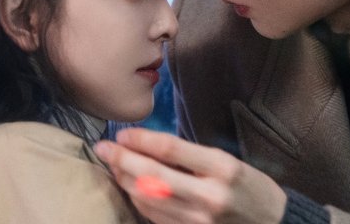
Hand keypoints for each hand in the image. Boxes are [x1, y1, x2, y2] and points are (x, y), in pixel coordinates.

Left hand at [94, 128, 286, 223]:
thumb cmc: (247, 187)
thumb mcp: (226, 161)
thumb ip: (188, 155)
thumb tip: (144, 144)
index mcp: (222, 168)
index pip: (170, 148)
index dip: (140, 139)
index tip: (122, 133)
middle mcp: (210, 195)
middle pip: (152, 176)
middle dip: (122, 160)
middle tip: (102, 147)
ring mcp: (200, 221)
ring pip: (148, 199)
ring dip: (124, 180)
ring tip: (114, 165)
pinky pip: (155, 217)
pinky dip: (138, 200)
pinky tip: (130, 187)